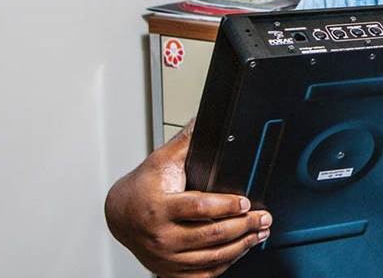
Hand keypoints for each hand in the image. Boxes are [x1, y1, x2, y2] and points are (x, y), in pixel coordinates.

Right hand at [104, 121, 271, 277]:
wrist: (119, 216)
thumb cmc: (141, 188)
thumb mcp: (160, 161)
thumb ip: (185, 142)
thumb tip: (203, 121)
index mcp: (160, 207)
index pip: (199, 208)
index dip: (226, 205)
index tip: (245, 202)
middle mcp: (162, 236)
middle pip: (211, 234)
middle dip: (244, 226)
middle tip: (263, 218)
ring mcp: (166, 257)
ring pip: (212, 257)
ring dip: (242, 246)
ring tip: (260, 233)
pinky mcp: (170, 270)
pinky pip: (203, 274)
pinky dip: (226, 264)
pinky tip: (240, 251)